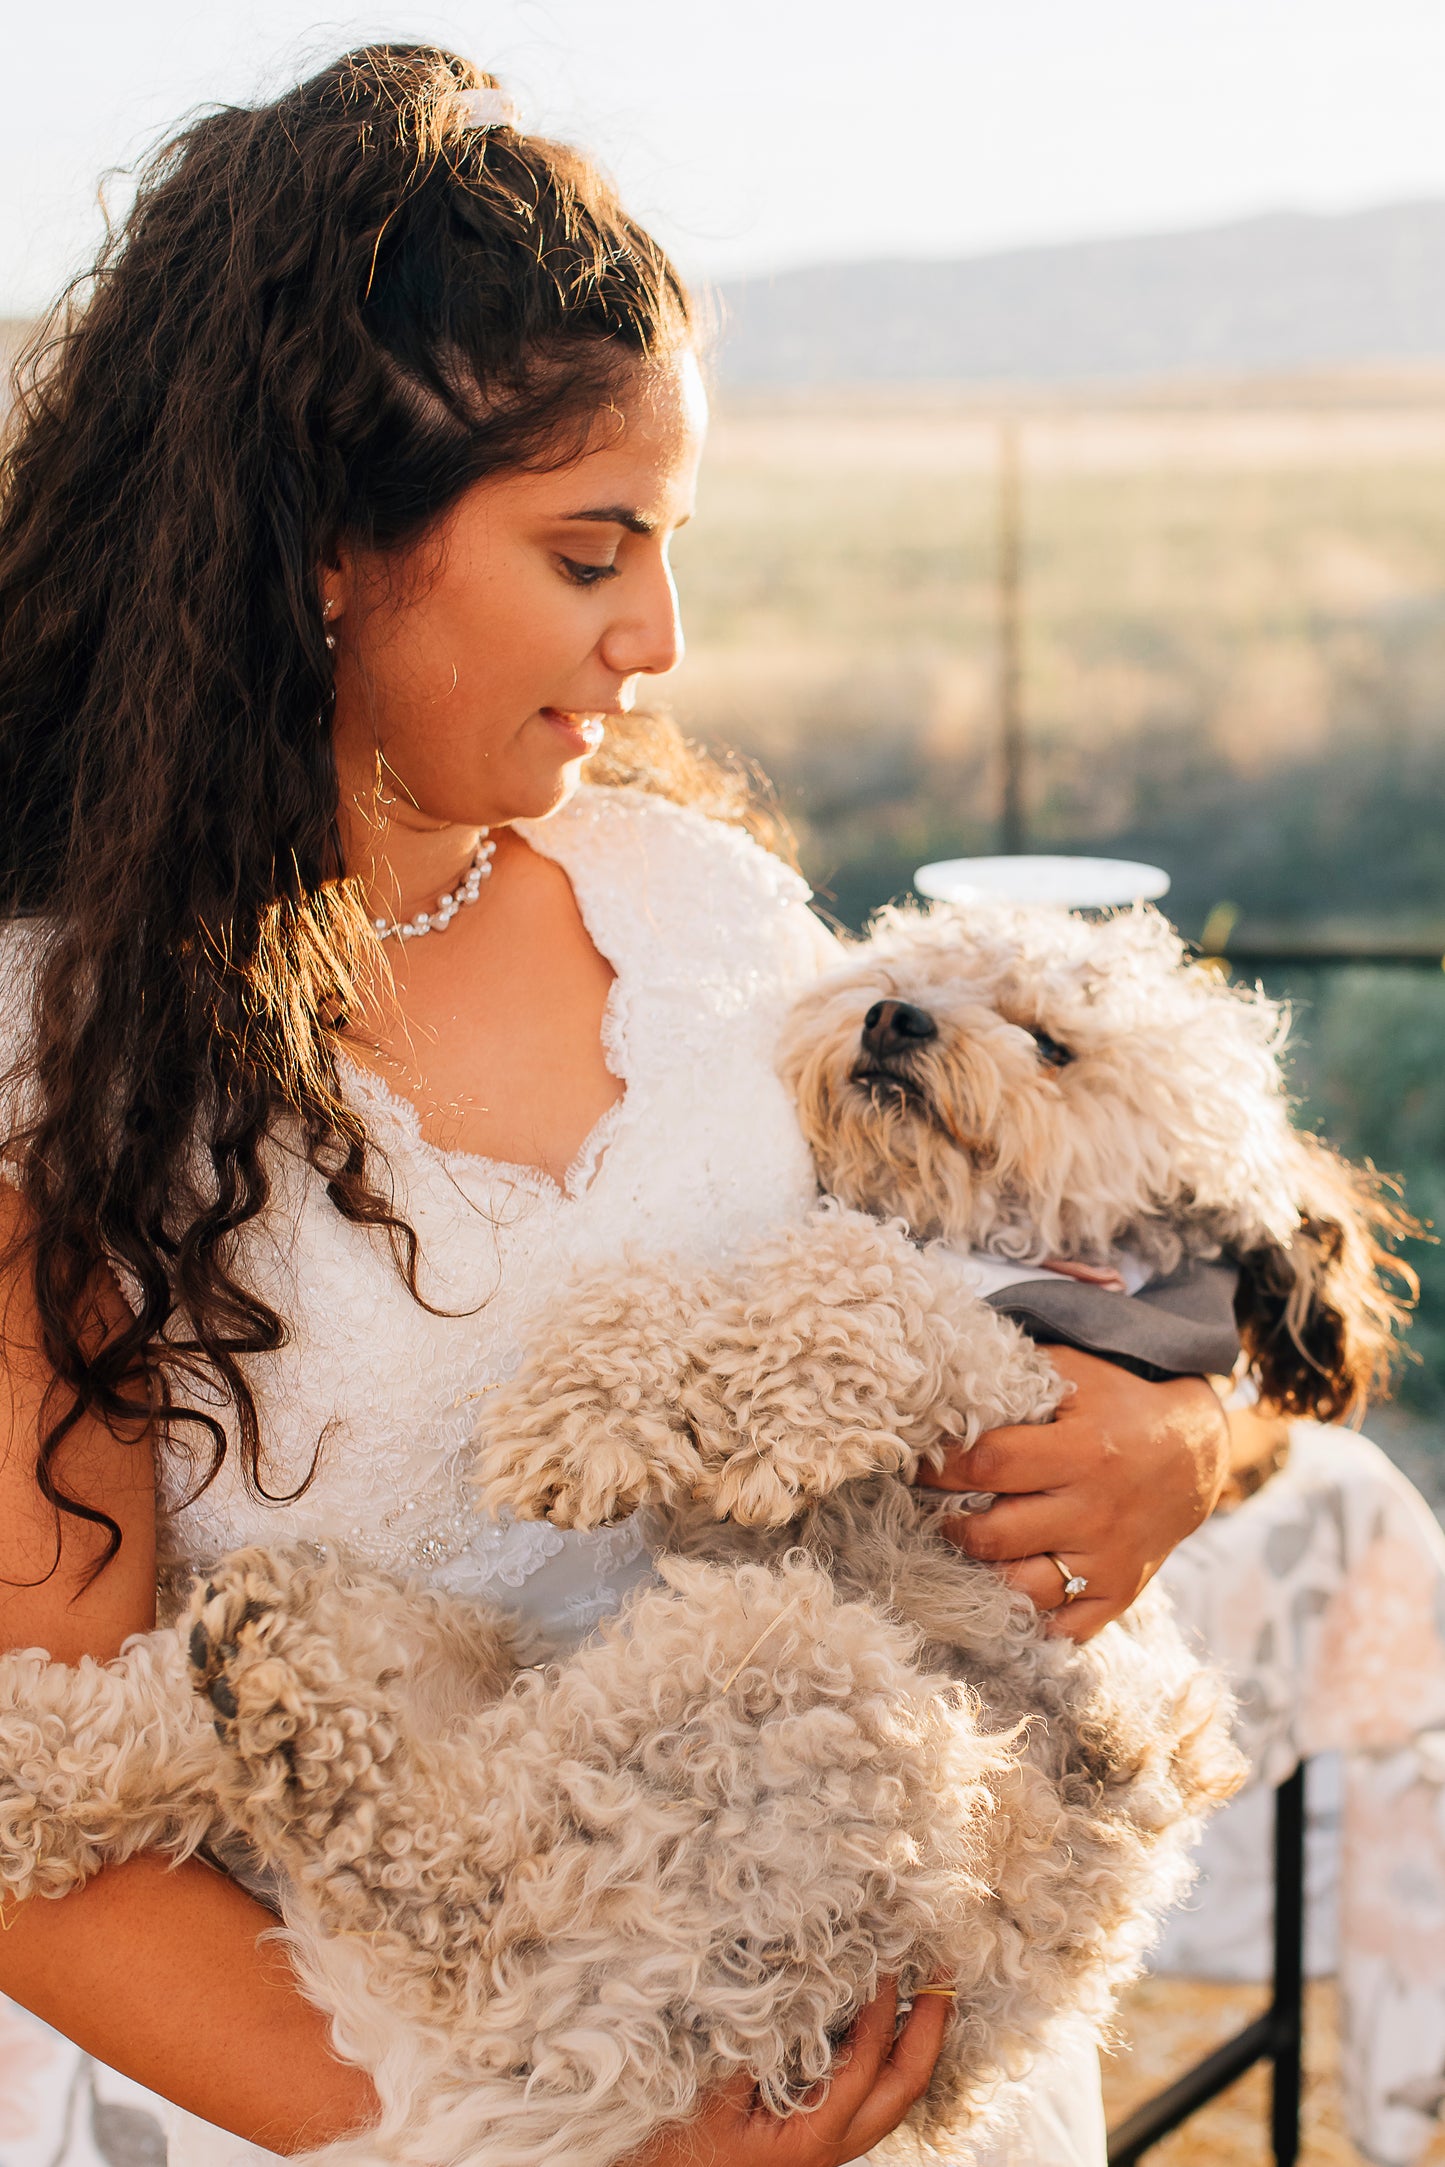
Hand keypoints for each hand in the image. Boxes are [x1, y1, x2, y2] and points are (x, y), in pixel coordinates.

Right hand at [627, 1979, 948, 2166]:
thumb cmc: (676, 2148)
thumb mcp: (711, 2090)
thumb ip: (756, 2039)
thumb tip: (791, 1981)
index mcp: (812, 2138)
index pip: (865, 2064)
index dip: (882, 2010)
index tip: (890, 1959)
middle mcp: (832, 2149)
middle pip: (903, 2089)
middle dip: (930, 2029)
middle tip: (945, 1973)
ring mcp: (827, 2149)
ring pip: (891, 2098)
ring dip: (913, 2043)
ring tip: (926, 1992)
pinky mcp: (814, 2140)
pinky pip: (868, 2098)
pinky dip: (884, 2057)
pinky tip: (879, 2025)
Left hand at [918, 1347, 1228, 1641]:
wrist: (1195, 1454)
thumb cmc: (1119, 1406)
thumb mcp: (1076, 1374)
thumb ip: (1017, 1378)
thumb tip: (948, 1382)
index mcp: (1080, 1452)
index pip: (988, 1465)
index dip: (941, 1466)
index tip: (918, 1463)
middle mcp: (1093, 1512)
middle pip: (993, 1535)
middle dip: (948, 1523)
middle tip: (932, 1510)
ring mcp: (1107, 1561)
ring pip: (1020, 1590)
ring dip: (980, 1574)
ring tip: (963, 1550)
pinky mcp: (1118, 1595)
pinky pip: (1062, 1629)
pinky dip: (1029, 1621)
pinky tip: (1005, 1596)